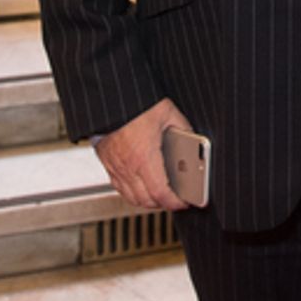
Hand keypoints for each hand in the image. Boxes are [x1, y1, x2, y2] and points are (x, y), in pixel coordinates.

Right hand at [94, 97, 188, 211]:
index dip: (174, 203)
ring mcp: (115, 165)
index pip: (160, 193)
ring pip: (131, 196)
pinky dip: (131, 192)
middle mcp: (127, 166)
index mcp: (144, 157)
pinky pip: (119, 186)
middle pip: (146, 200)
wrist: (112, 96)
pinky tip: (140, 186)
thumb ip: (183, 130)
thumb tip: (193, 143)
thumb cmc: (137, 103)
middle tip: (176, 199)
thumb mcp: (168, 113)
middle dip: (163, 204)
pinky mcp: (106, 161)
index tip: (184, 202)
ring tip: (161, 196)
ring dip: (147, 201)